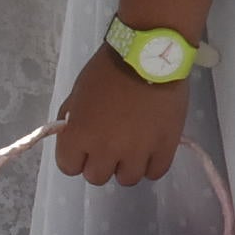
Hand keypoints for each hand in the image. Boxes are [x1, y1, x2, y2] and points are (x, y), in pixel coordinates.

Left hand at [51, 47, 191, 186]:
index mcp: (78, 136)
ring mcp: (137, 151)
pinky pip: (156, 172)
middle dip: (101, 162)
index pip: (69, 167)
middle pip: (97, 177)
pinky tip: (152, 151)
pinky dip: (152, 165)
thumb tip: (74, 135)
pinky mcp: (165, 147)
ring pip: (127, 179)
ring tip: (135, 149)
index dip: (77, 156)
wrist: (149, 55)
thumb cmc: (108, 70)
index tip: (86, 145)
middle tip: (111, 145)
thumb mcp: (78, 92)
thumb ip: (73, 119)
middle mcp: (105, 150)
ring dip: (127, 166)